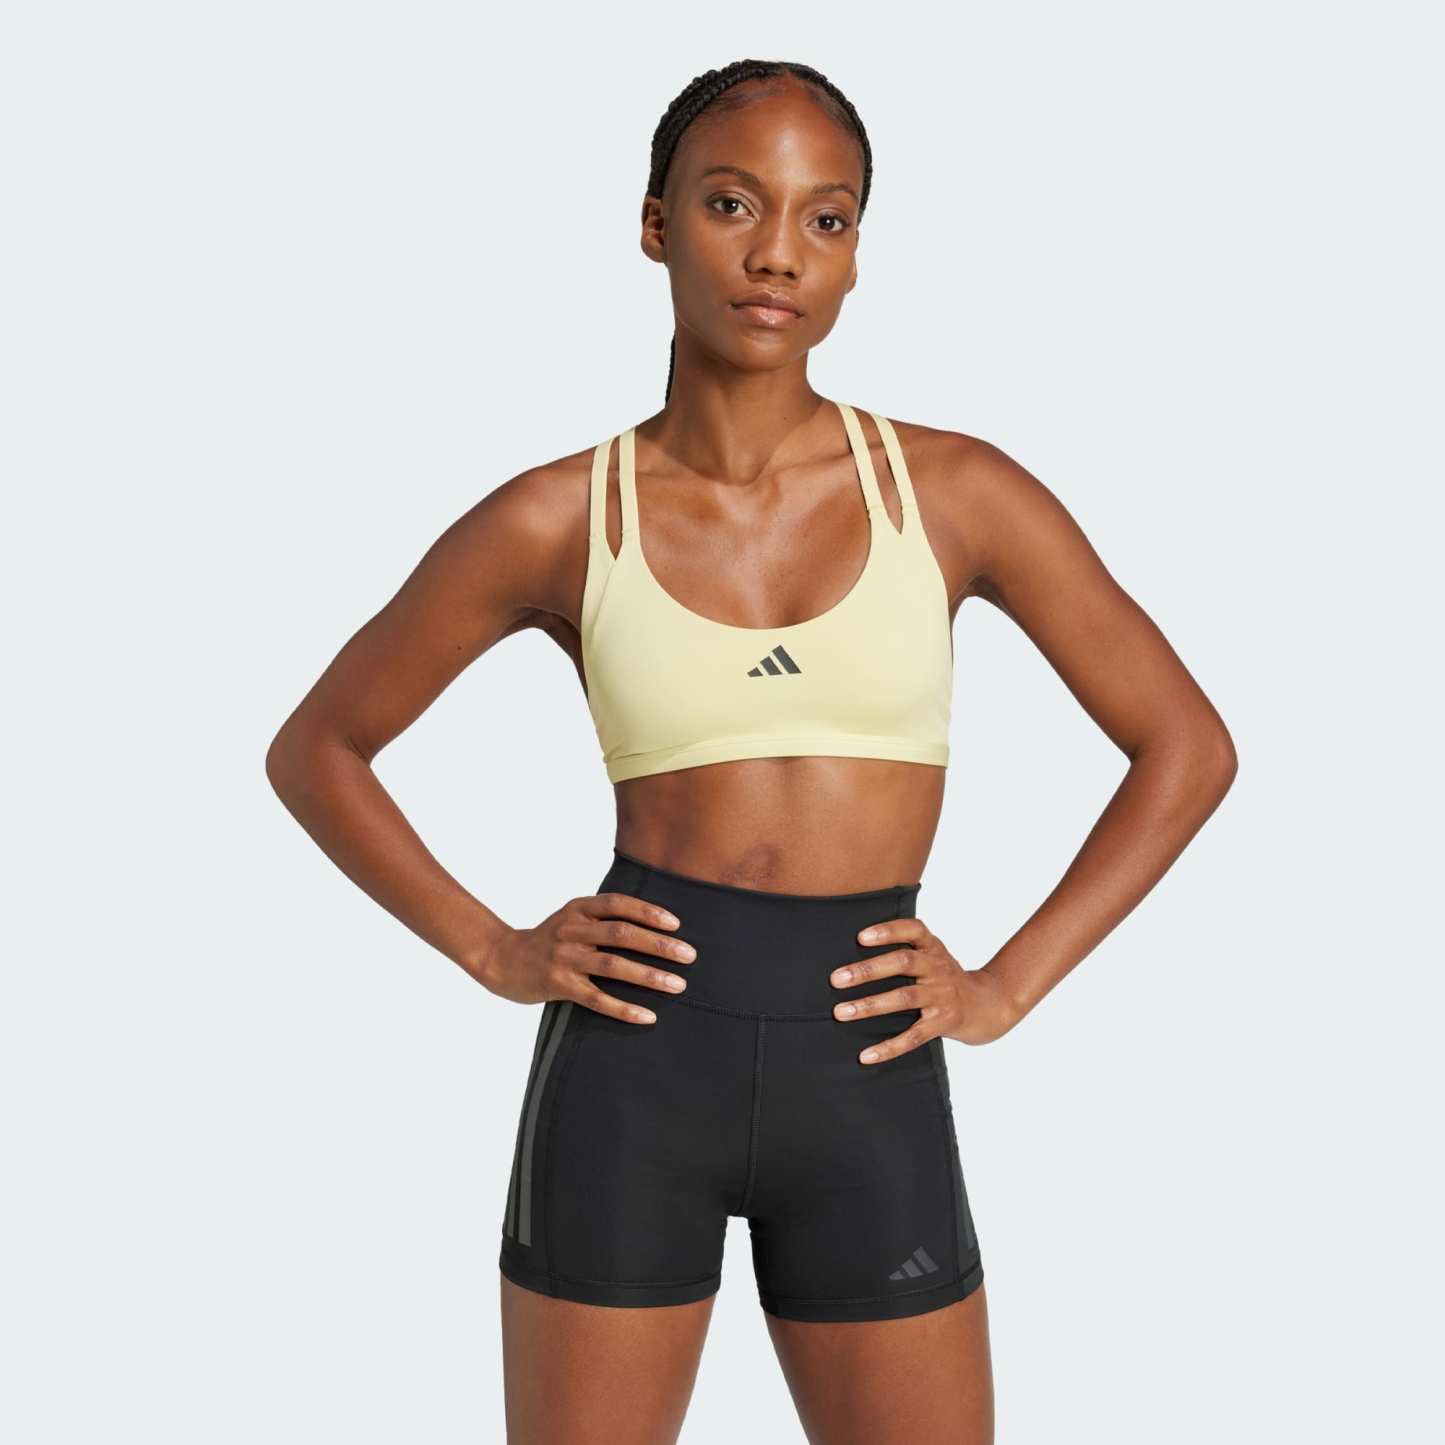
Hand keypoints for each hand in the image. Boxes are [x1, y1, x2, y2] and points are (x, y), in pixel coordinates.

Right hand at [476, 891, 695, 1024]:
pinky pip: (597, 999)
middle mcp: (571, 930)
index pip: (618, 904)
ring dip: (649, 976)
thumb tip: (653, 926)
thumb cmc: (548, 940)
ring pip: (613, 966)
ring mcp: (564, 958)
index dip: (649, 912)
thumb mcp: (571, 918)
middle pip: (622, 934)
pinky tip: (648, 1015)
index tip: (677, 924)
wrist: (502, 959)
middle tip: (690, 956)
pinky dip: (624, 1008)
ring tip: (678, 985)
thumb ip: (602, 918)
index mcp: (578, 909)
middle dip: (659, 945)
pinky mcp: (558, 986)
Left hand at [829, 915, 1019, 1063]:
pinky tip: (866, 1055)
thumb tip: (849, 947)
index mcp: (933, 947)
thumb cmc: (944, 976)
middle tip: (835, 980)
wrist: (987, 1005)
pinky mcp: (942, 1023)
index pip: (913, 930)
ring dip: (870, 1005)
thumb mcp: (932, 953)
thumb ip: (903, 946)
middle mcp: (938, 968)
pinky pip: (913, 1036)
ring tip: (840, 1012)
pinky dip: (888, 1047)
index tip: (860, 936)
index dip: (888, 931)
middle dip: (867, 971)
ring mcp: (941, 996)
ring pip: (903, 998)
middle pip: (903, 963)